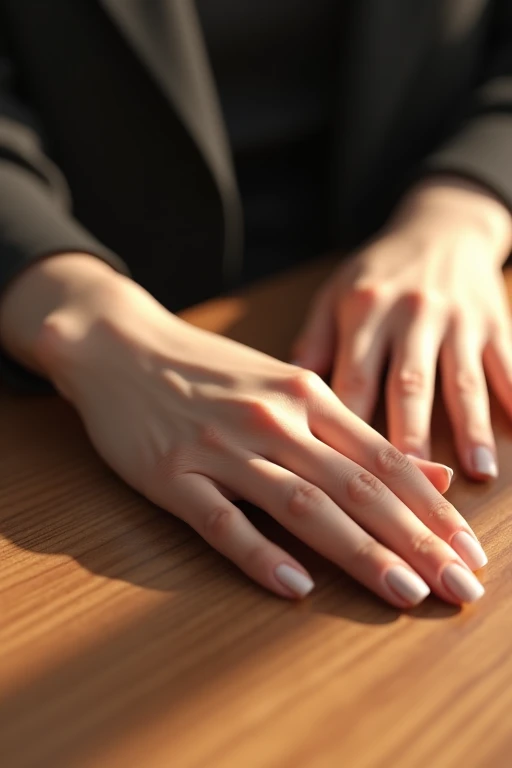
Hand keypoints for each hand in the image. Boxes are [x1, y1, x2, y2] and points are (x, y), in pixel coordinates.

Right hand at [17, 259, 486, 607]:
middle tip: (459, 587)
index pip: (385, 460)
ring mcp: (221, 447)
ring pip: (300, 504)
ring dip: (357, 551)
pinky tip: (294, 588)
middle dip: (415, 540)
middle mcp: (273, 420)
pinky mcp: (171, 474)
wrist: (124, 344)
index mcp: (307, 397)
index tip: (471, 552)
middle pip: (357, 487)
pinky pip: (220, 520)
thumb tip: (430, 474)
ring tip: (403, 593)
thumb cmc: (212, 372)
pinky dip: (259, 554)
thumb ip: (353, 434)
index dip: (434, 510)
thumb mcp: (288, 387)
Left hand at [293, 177, 511, 479]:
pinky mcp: (493, 323)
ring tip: (478, 472)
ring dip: (471, 427)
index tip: (346, 473)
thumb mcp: (335, 293)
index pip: (355, 378)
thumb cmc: (378, 272)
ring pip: (463, 380)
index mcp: (365, 310)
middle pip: (410, 385)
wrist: (442, 227)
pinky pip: (508, 363)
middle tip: (409, 486)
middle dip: (409, 436)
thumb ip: (313, 342)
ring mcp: (457, 319)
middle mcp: (412, 314)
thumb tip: (290, 396)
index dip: (350, 427)